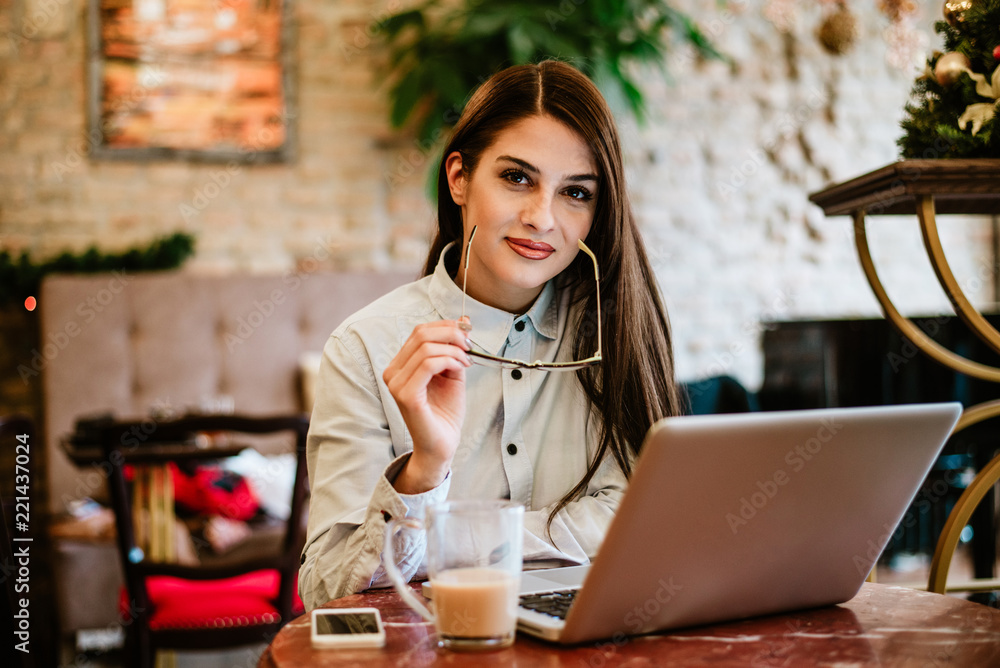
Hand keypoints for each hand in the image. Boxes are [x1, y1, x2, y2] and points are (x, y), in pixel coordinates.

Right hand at [383, 319, 471, 493]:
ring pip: (426, 348)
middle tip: (469, 345)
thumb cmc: (445, 411)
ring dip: (453, 351)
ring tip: (466, 362)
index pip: (419, 332)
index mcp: (400, 365)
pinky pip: (428, 365)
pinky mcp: (406, 395)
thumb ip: (453, 348)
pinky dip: (449, 361)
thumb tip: (464, 320)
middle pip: (420, 334)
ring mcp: (397, 384)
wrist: (443, 443)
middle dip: (451, 334)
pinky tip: (460, 368)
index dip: (445, 326)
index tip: (467, 333)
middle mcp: (392, 373)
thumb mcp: (452, 373)